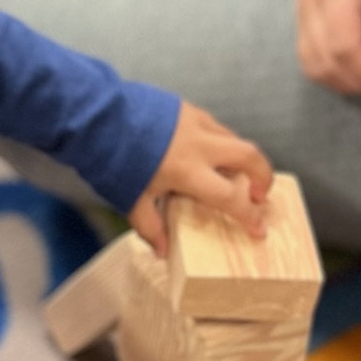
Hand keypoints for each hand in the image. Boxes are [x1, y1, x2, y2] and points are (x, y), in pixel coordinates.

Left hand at [129, 100, 273, 255]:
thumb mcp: (132, 199)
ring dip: (240, 157)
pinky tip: (205, 153)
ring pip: (233, 137)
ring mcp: (195, 121)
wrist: (98, 116)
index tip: (259, 229)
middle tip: (257, 194)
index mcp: (189, 171)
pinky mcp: (186, 107)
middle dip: (262, 176)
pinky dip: (220, 141)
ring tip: (230, 174)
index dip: (249, 216)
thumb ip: (150, 227)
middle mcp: (200, 144)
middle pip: (249, 156)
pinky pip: (214, 125)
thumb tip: (162, 253)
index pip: (230, 197)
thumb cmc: (114, 160)